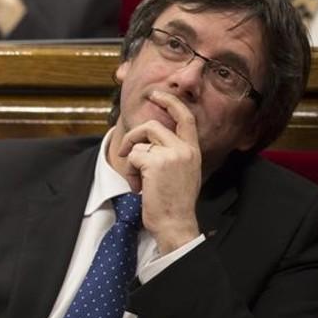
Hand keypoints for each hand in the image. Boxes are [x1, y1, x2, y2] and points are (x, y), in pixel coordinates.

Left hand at [117, 90, 202, 252]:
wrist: (176, 223)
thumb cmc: (174, 203)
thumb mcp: (181, 173)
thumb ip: (171, 154)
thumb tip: (147, 143)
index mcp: (193, 150)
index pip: (185, 117)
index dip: (170, 102)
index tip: (156, 94)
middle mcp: (185, 149)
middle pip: (152, 125)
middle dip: (133, 136)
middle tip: (125, 150)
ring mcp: (171, 154)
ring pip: (139, 143)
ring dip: (131, 161)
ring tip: (138, 180)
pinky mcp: (156, 163)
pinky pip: (132, 157)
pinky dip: (129, 172)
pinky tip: (138, 187)